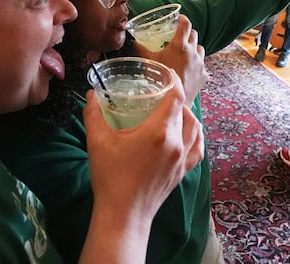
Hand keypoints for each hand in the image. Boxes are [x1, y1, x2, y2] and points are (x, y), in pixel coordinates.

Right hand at [80, 77, 203, 261]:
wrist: (122, 215)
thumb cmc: (110, 177)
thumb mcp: (97, 141)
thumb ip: (94, 113)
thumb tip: (91, 94)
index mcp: (159, 131)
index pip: (175, 96)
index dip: (173, 81)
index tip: (166, 74)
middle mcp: (177, 143)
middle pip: (184, 111)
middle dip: (174, 98)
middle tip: (159, 93)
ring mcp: (182, 159)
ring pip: (195, 128)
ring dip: (187, 115)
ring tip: (172, 111)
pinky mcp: (182, 172)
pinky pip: (198, 149)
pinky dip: (196, 136)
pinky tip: (188, 134)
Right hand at [132, 15, 208, 104]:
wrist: (174, 100)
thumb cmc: (160, 80)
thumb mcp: (148, 62)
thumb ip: (140, 50)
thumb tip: (133, 42)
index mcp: (179, 45)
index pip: (185, 24)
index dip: (182, 19)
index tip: (179, 19)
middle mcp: (192, 52)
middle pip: (194, 34)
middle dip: (187, 34)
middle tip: (178, 37)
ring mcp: (200, 63)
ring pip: (200, 48)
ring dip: (193, 48)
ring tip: (184, 54)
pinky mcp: (204, 74)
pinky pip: (202, 65)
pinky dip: (196, 65)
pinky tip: (189, 70)